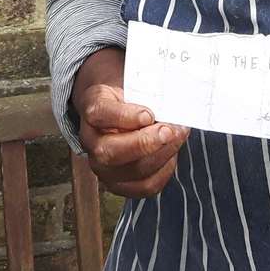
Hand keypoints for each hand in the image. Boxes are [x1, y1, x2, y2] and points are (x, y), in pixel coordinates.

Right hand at [73, 48, 189, 197]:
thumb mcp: (132, 83)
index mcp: (92, 109)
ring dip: (162, 154)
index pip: (99, 114)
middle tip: (169, 131)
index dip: (124, 116)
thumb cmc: (129, 97)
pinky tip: (172, 153)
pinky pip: (145, 186)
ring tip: (178, 137)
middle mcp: (91, 141)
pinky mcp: (119, 184)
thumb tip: (174, 98)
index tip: (148, 114)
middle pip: (110, 152)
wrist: (117, 111)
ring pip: (132, 171)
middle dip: (145, 143)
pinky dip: (164, 171)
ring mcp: (103, 167)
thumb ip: (146, 90)